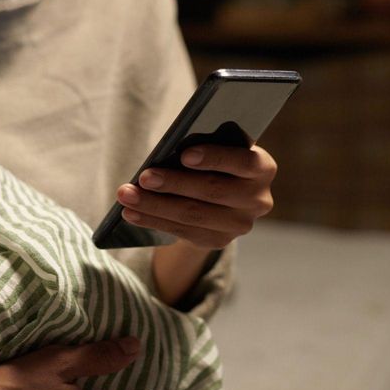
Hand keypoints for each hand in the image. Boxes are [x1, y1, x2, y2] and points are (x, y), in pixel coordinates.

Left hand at [116, 144, 276, 249]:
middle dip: (173, 183)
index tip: (184, 154)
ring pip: (192, 215)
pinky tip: (131, 212)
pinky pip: (182, 231)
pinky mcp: (219, 241)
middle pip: (212, 191)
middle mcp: (258, 199)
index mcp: (262, 168)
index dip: (214, 158)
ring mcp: (240, 224)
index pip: (243, 162)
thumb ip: (201, 148)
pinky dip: (152, 220)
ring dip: (154, 205)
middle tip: (143, 176)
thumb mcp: (214, 148)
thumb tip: (165, 154)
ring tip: (127, 195)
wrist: (219, 194)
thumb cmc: (212, 159)